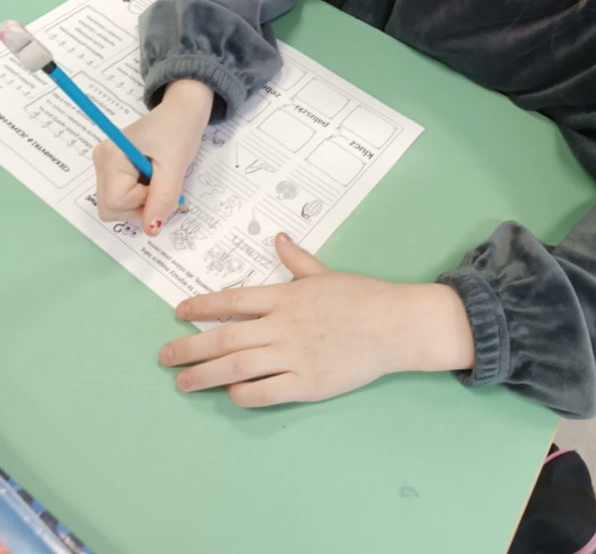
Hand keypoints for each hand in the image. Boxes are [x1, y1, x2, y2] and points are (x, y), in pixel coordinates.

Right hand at [93, 79, 212, 235]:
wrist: (183, 111)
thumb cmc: (179, 130)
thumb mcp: (175, 164)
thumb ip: (163, 197)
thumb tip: (151, 230)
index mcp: (110, 156)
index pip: (115, 203)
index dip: (142, 202)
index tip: (161, 181)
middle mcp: (101, 161)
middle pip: (111, 208)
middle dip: (140, 205)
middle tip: (161, 182)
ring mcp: (105, 166)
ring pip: (117, 206)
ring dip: (142, 201)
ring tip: (158, 176)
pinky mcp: (113, 170)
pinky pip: (122, 197)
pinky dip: (140, 195)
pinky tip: (152, 177)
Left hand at [159, 234, 474, 406]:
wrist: (395, 325)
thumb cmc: (361, 296)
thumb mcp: (325, 273)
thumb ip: (296, 260)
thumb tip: (278, 238)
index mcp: (285, 296)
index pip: (232, 300)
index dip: (201, 306)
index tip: (178, 313)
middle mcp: (282, 325)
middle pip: (223, 337)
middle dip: (189, 348)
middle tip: (164, 356)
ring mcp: (293, 356)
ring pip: (236, 367)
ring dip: (204, 375)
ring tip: (183, 382)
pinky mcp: (307, 384)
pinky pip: (263, 391)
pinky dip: (242, 393)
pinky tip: (230, 394)